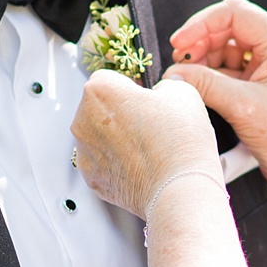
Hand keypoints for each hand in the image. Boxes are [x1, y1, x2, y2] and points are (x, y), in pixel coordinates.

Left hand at [72, 69, 219, 216]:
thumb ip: (165, 84)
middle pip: (99, 107)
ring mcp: (84, 153)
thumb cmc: (179, 141)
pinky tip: (141, 165)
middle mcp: (82, 120)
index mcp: (99, 90)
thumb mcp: (183, 92)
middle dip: (121, 112)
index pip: (110, 77)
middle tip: (151, 123)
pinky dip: (117, 162)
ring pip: (99, 135)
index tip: (147, 98)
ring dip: (117, 137)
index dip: (132, 86)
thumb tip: (160, 92)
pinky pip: (102, 162)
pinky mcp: (92, 179)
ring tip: (149, 147)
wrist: (179, 189)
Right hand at [165, 0, 266, 211]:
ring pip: (228, 47)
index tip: (178, 44)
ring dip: (204, 59)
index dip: (201, 24)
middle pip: (230, 27)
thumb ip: (205, 84)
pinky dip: (213, 74)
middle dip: (201, 42)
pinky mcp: (264, 82)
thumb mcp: (243, 107)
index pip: (235, 13)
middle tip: (179, 63)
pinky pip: (232, 67)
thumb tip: (173, 74)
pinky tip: (197, 86)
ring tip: (186, 77)